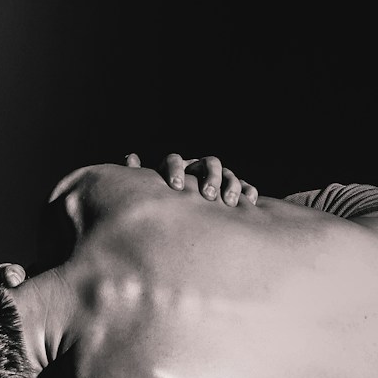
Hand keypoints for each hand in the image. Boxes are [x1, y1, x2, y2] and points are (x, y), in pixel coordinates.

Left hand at [125, 152, 257, 205]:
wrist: (184, 221)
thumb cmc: (163, 206)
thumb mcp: (150, 193)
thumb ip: (137, 176)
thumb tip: (130, 157)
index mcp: (174, 169)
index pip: (174, 161)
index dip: (175, 170)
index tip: (175, 187)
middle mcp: (197, 170)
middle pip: (208, 163)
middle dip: (210, 177)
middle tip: (208, 195)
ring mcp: (217, 180)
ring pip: (228, 173)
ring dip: (229, 185)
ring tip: (228, 203)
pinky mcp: (234, 191)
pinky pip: (245, 187)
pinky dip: (247, 192)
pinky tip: (248, 203)